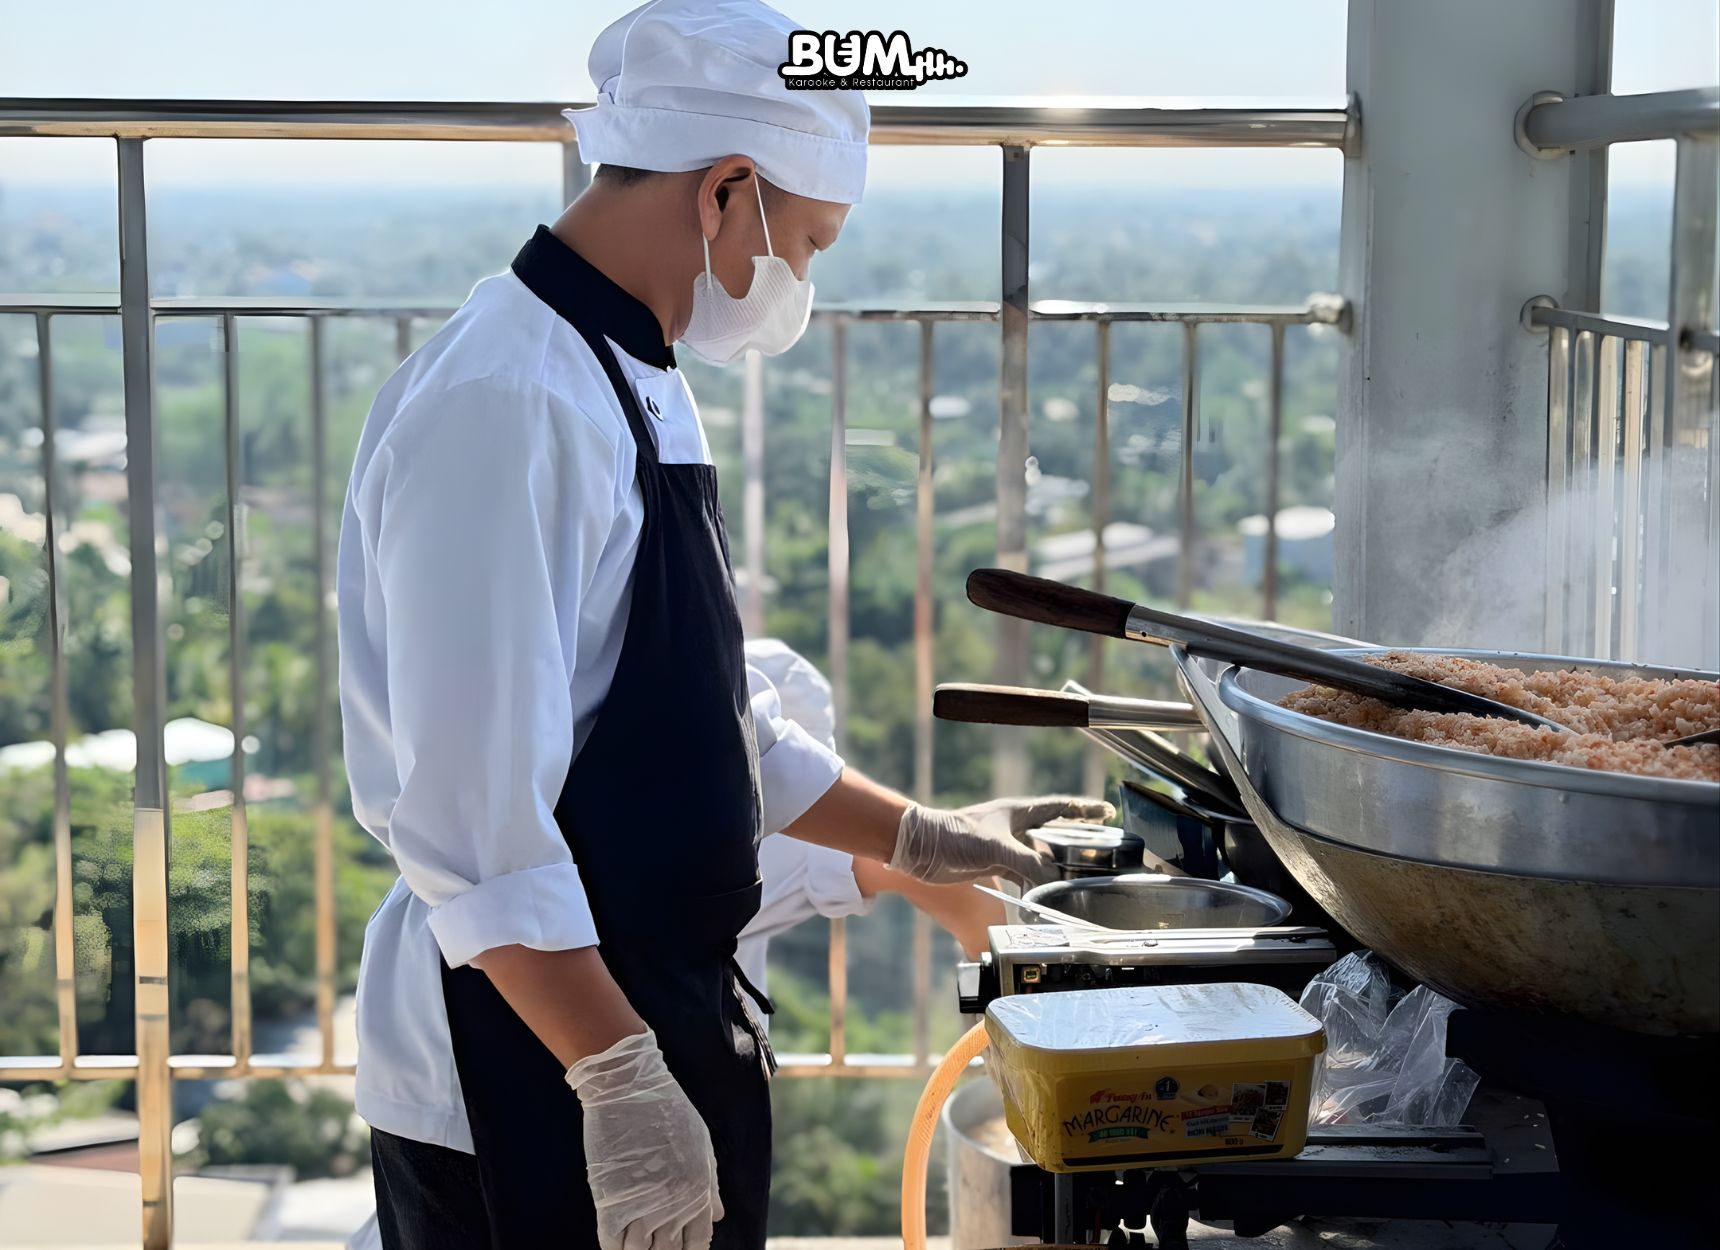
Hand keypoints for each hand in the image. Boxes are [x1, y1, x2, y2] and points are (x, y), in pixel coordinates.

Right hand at [566, 1029, 722, 1249]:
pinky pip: (612, 1244)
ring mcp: (641, 1205)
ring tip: (634, 1236)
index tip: (680, 1246)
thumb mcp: (701, 1142)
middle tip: (654, 1241)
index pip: (699, 1241)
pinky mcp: (610, 1202)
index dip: (691, 1249)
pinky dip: (614, 1245)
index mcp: (699, 1189)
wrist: (628, 1087)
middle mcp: (674, 1204)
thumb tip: (718, 1216)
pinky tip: (616, 1233)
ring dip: (638, 1248)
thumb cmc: (667, 1109)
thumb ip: (710, 1184)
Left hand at [888, 796, 1115, 886]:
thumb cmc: (954, 836)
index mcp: (1018, 812)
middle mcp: (1015, 827)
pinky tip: (1041, 898)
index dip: (1084, 809)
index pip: (1060, 808)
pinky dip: (1032, 886)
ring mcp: (1004, 845)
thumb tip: (1052, 882)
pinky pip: (1022, 874)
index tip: (1106, 811)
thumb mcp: (995, 847)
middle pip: (1053, 835)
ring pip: (1038, 858)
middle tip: (1098, 854)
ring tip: (1074, 882)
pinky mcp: (993, 863)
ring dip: (1053, 870)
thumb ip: (1027, 863)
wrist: (921, 849)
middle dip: (1075, 844)